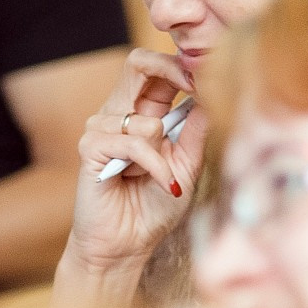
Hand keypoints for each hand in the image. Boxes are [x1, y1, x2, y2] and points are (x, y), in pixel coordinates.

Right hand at [63, 50, 207, 285]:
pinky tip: (162, 184)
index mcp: (146, 112)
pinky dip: (155, 166)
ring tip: (164, 177)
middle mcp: (120, 113)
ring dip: (165, 153)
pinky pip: (132, 143)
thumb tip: (218, 92)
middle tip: (198, 87)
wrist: (128, 243)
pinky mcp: (89, 148)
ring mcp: (101, 129)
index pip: (159, 69)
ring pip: (144, 118)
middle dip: (172, 70)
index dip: (186, 65)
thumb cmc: (158, 204)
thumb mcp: (190, 163)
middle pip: (137, 63)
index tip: (215, 76)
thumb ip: (199, 129)